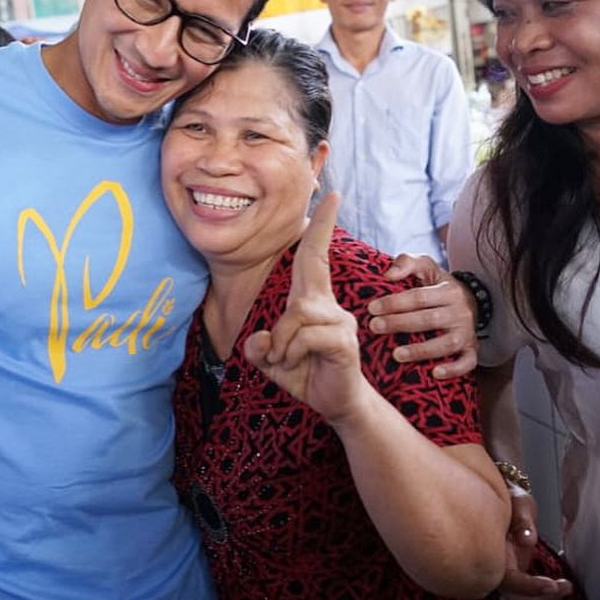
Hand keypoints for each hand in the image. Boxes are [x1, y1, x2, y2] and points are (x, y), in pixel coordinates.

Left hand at [243, 193, 367, 424]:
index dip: (321, 226)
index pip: (314, 256)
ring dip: (281, 342)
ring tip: (285, 360)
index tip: (331, 195)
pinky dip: (291, 352)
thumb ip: (257, 349)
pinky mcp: (343, 341)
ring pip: (296, 312)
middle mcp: (328, 304)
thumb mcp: (270, 361)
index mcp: (312, 301)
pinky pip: (306, 335)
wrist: (335, 405)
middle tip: (329, 201)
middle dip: (321, 227)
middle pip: (312, 263)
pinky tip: (295, 365)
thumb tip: (260, 338)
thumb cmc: (305, 374)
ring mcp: (339, 321)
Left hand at [367, 254, 477, 378]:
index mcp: (448, 291)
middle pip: (429, 319)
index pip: (419, 297)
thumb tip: (388, 275)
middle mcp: (460, 312)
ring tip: (396, 354)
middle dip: (400, 324)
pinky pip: (468, 362)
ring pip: (447, 343)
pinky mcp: (471, 350)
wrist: (470, 300)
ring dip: (421, 350)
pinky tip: (435, 372)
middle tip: (375, 327)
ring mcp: (467, 333)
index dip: (395, 302)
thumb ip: (406, 262)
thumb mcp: (426, 265)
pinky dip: (454, 369)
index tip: (372, 308)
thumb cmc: (437, 284)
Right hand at [498, 494, 571, 599]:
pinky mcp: (515, 575)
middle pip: (514, 599)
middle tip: (565, 586)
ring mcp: (505, 573)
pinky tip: (559, 587)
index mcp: (491, 551)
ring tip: (565, 588)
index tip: (552, 584)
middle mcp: (496, 566)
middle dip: (541, 599)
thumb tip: (527, 540)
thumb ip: (522, 520)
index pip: (508, 580)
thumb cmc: (510, 497)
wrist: (506, 499)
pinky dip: (543, 598)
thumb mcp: (518, 502)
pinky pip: (526, 598)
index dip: (529, 587)